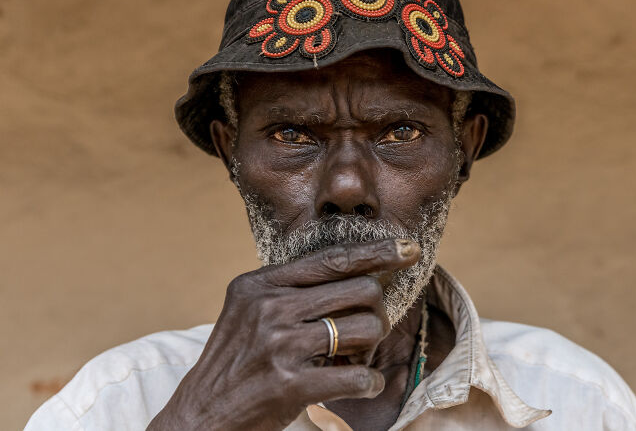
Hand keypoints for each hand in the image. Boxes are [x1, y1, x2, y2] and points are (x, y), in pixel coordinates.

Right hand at [147, 238, 419, 430]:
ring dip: (371, 346)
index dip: (377, 251)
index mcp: (261, 283)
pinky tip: (360, 384)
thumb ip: (290, 288)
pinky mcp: (289, 384)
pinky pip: (357, 376)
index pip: (332, 258)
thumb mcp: (250, 309)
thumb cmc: (235, 359)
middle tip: (365, 328)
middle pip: (360, 289)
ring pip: (365, 328)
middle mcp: (270, 307)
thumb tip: (357, 271)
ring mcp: (279, 344)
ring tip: (354, 357)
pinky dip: (368, 382)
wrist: (201, 414)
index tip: (408, 247)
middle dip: (375, 309)